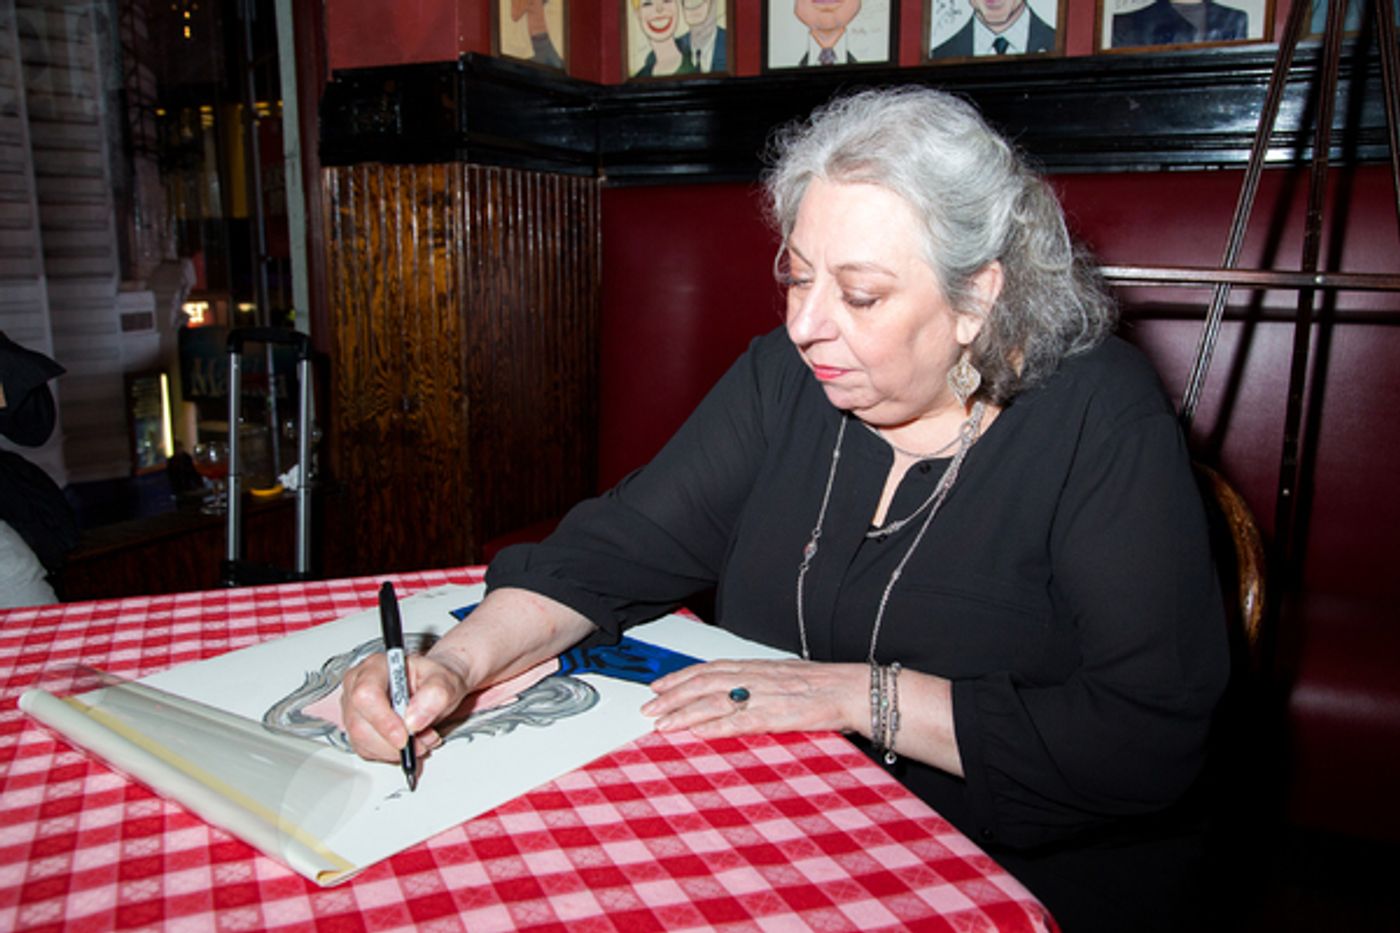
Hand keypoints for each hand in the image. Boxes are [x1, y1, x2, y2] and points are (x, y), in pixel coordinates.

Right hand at [340, 650, 471, 761]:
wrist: (435, 688)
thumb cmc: (436, 680)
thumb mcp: (446, 681)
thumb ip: (434, 695)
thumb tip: (413, 720)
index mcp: (376, 666)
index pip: (366, 694)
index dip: (383, 720)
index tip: (405, 736)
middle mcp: (358, 684)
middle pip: (360, 724)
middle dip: (393, 742)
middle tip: (421, 741)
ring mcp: (354, 707)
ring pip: (362, 741)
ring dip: (394, 750)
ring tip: (420, 741)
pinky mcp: (356, 728)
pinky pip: (366, 750)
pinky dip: (390, 754)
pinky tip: (408, 743)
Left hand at [641, 659, 865, 738]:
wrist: (853, 689)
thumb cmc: (824, 685)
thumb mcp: (784, 676)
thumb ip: (758, 682)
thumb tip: (735, 691)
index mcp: (756, 667)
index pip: (709, 668)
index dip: (680, 677)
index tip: (658, 686)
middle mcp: (755, 677)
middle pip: (704, 683)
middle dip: (672, 697)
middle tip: (648, 709)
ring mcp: (764, 696)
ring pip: (714, 701)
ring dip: (684, 713)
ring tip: (661, 724)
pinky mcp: (776, 716)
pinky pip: (739, 721)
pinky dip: (715, 727)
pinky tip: (696, 733)